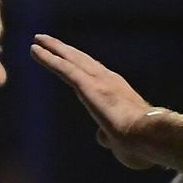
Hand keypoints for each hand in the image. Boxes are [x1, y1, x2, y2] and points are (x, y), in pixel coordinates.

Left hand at [29, 35, 162, 169]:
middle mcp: (108, 80)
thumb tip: (103, 137)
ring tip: (38, 39)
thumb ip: (109, 135)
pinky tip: (35, 50)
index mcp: (117, 92)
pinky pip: (64, 68)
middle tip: (47, 40)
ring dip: (54, 48)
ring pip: (71, 59)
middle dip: (64, 49)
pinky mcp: (88, 85)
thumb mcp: (121, 140)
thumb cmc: (139, 143)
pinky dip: (48, 58)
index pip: (94, 74)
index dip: (80, 65)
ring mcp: (98, 81)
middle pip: (81, 60)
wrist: (147, 136)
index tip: (69, 58)